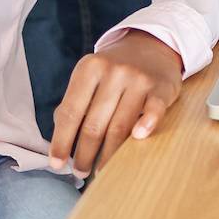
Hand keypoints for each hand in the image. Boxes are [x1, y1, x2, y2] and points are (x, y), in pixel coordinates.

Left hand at [50, 31, 183, 177]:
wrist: (152, 46)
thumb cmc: (114, 70)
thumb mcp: (89, 76)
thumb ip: (74, 104)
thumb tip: (60, 142)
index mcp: (89, 68)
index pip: (70, 112)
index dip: (61, 141)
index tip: (56, 164)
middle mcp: (114, 71)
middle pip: (94, 124)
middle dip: (84, 154)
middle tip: (81, 172)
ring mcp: (139, 79)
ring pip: (120, 126)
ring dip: (109, 155)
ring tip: (101, 171)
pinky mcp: (161, 88)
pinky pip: (152, 111)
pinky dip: (146, 125)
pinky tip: (138, 139)